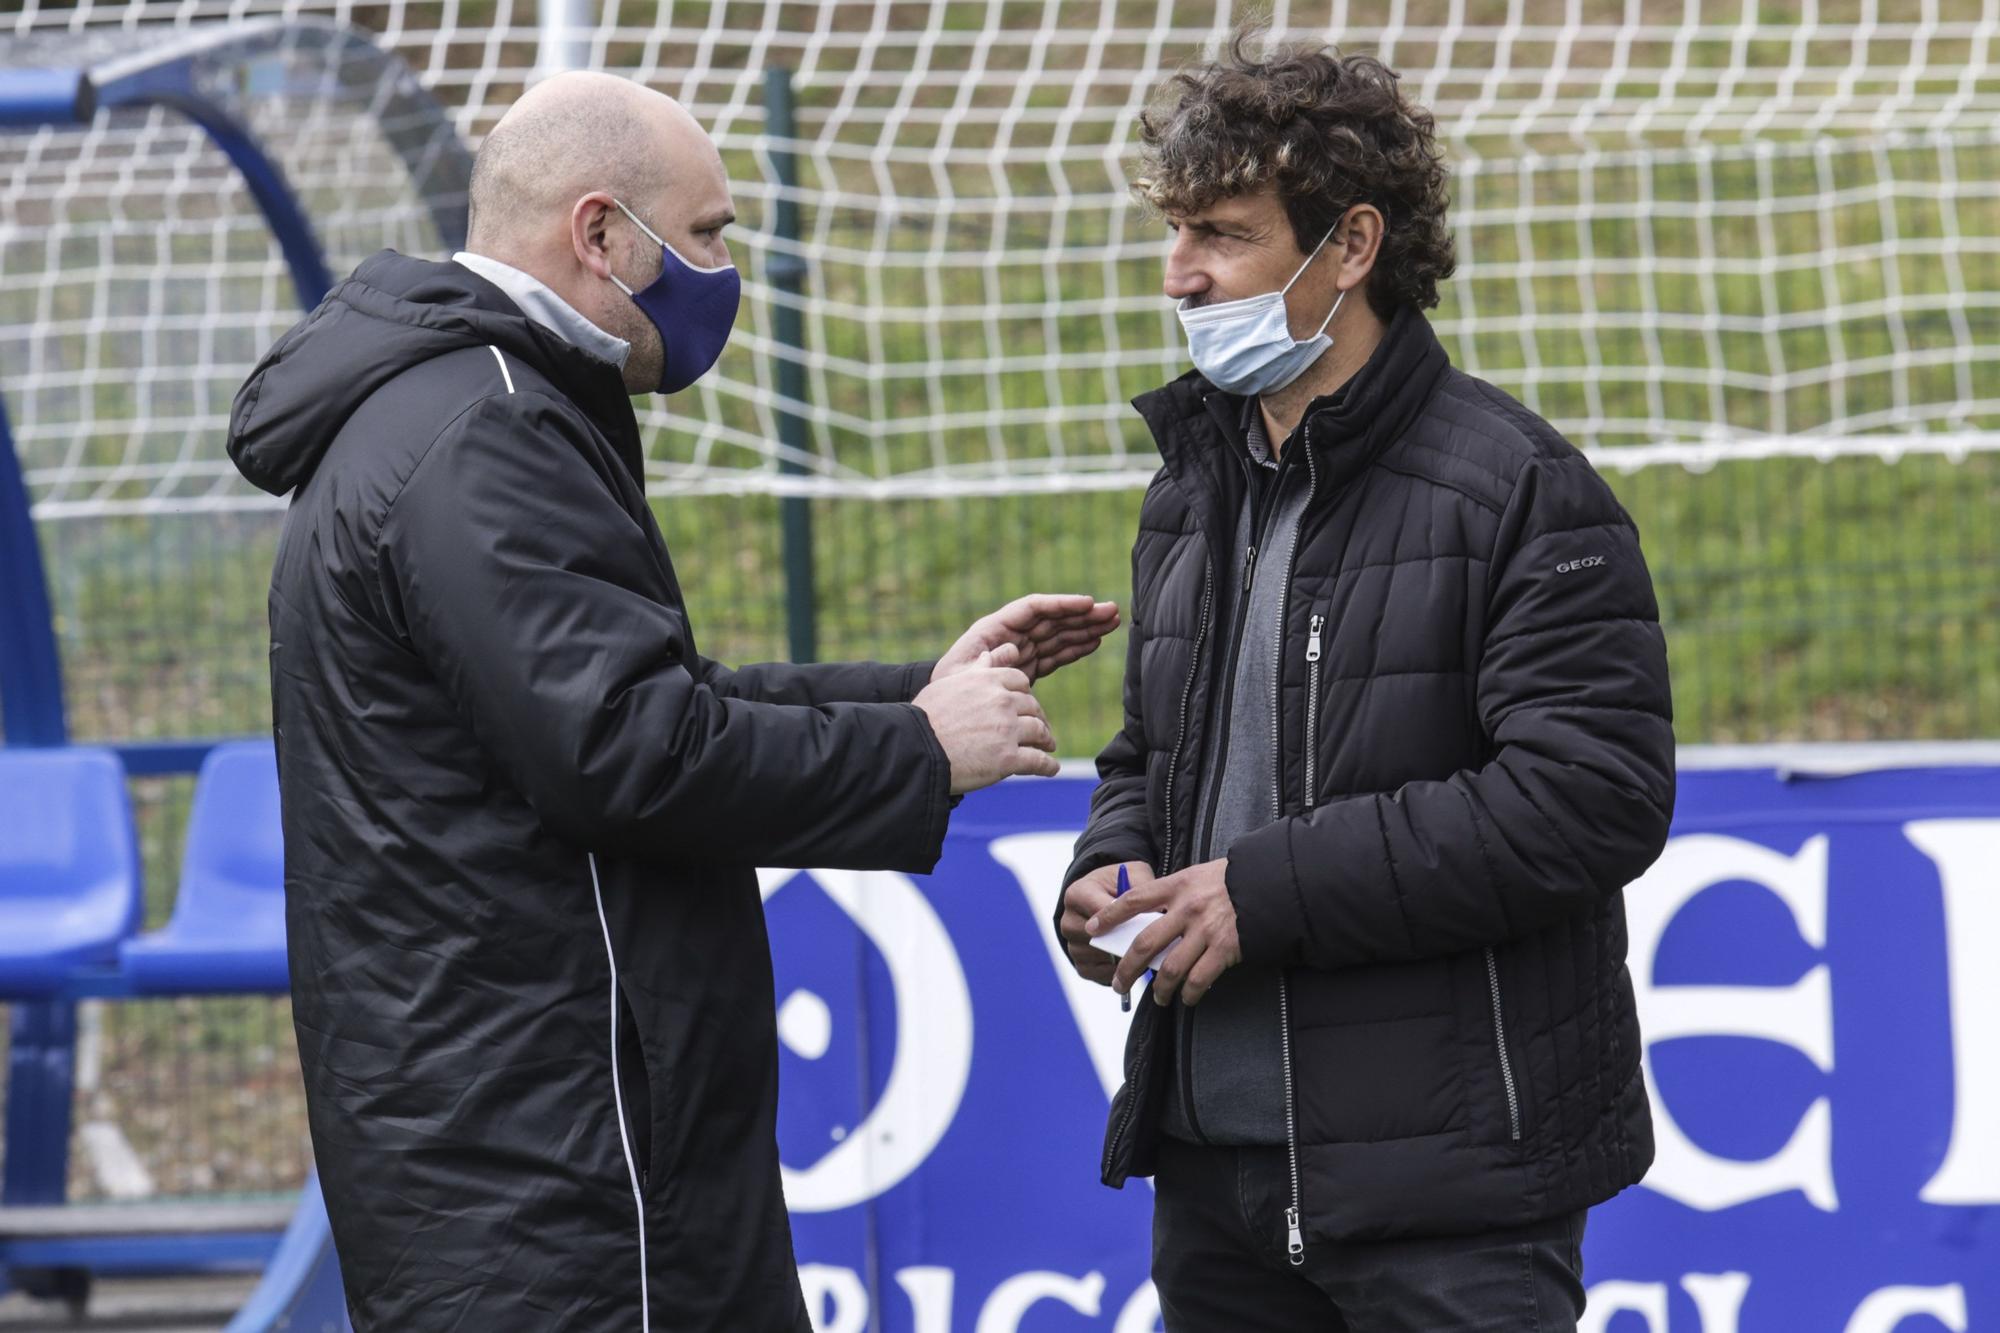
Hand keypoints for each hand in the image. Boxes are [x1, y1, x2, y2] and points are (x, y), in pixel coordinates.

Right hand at [913, 648, 1059, 793]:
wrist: (914, 749)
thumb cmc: (925, 717)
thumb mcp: (949, 683)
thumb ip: (975, 670)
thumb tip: (988, 653)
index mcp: (987, 680)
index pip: (1020, 682)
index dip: (1025, 695)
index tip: (1025, 706)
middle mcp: (1001, 701)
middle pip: (1032, 707)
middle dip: (1038, 719)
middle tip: (1041, 730)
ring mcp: (1006, 730)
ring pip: (1039, 732)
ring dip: (1046, 741)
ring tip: (1048, 748)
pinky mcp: (1008, 759)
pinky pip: (1038, 761)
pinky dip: (1048, 766)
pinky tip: (1051, 768)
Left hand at [933, 594, 1119, 684]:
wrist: (942, 714)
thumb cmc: (945, 692)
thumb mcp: (961, 676)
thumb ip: (986, 664)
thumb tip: (1014, 651)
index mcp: (994, 630)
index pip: (1033, 609)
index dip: (1060, 604)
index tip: (1087, 603)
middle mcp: (1010, 636)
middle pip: (1051, 619)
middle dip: (1082, 615)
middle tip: (1113, 611)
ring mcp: (1020, 651)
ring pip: (1058, 635)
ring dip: (1085, 628)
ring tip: (1113, 622)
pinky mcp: (1026, 668)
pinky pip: (1055, 655)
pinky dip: (1075, 649)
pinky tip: (1094, 642)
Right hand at [1059, 861, 1154, 984]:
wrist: (1108, 897)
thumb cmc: (1124, 885)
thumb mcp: (1134, 875)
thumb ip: (1143, 888)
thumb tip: (1157, 912)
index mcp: (1078, 893)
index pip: (1100, 912)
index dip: (1125, 921)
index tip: (1149, 927)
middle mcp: (1068, 920)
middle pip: (1097, 938)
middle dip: (1124, 942)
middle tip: (1151, 944)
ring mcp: (1072, 944)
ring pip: (1099, 958)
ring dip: (1120, 958)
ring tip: (1144, 953)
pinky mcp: (1080, 964)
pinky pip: (1099, 975)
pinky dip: (1118, 972)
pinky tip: (1133, 963)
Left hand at [1086, 858, 1241, 1006]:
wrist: (1271, 884)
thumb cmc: (1232, 880)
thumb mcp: (1198, 876)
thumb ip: (1173, 894)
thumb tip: (1148, 916)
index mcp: (1177, 886)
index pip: (1133, 900)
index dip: (1108, 916)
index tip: (1092, 929)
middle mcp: (1186, 908)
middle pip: (1144, 943)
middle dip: (1126, 968)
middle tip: (1118, 983)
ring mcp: (1205, 930)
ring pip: (1169, 969)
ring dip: (1159, 989)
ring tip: (1157, 998)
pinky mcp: (1224, 949)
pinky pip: (1198, 979)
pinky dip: (1189, 994)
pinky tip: (1186, 999)